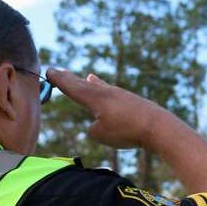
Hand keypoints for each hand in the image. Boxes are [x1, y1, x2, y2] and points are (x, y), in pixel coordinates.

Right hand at [46, 69, 182, 149]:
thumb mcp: (100, 134)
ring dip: (93, 84)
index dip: (59, 80)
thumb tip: (99, 124)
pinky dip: (109, 92)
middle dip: (71, 79)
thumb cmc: (126, 130)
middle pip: (85, 84)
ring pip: (103, 87)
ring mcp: (121, 95)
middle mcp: (106, 92)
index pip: (72, 87)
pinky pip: (116, 95)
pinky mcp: (133, 103)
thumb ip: (94, 129)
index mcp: (94, 97)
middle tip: (59, 71)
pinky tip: (112, 93)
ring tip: (89, 77)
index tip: (49, 70)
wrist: (157, 126)